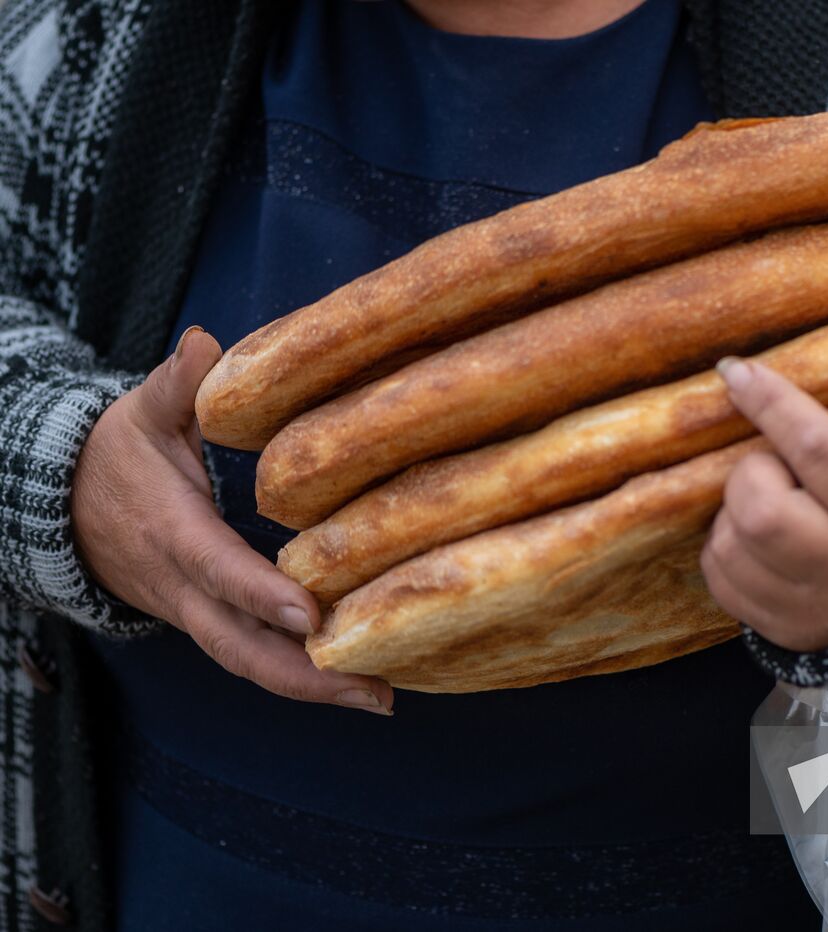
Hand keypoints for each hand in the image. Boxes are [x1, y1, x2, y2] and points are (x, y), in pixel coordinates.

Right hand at [72, 328, 393, 713]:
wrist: (61, 506)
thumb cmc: (116, 453)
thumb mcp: (142, 410)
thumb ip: (177, 383)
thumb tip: (205, 342)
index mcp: (171, 532)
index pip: (218, 569)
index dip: (261, 595)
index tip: (313, 615)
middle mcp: (181, 587)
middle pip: (240, 645)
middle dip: (305, 675)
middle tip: (377, 691)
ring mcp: (191, 613)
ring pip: (248, 662)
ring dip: (312, 688)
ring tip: (383, 697)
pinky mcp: (206, 622)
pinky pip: (251, 657)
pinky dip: (298, 677)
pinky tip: (354, 683)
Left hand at [701, 360, 827, 652]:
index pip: (820, 452)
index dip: (773, 405)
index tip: (738, 370)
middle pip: (762, 511)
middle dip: (752, 470)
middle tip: (774, 463)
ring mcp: (809, 606)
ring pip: (733, 545)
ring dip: (735, 508)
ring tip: (771, 497)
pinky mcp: (781, 629)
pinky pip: (720, 578)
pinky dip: (726, 545)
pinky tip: (756, 535)